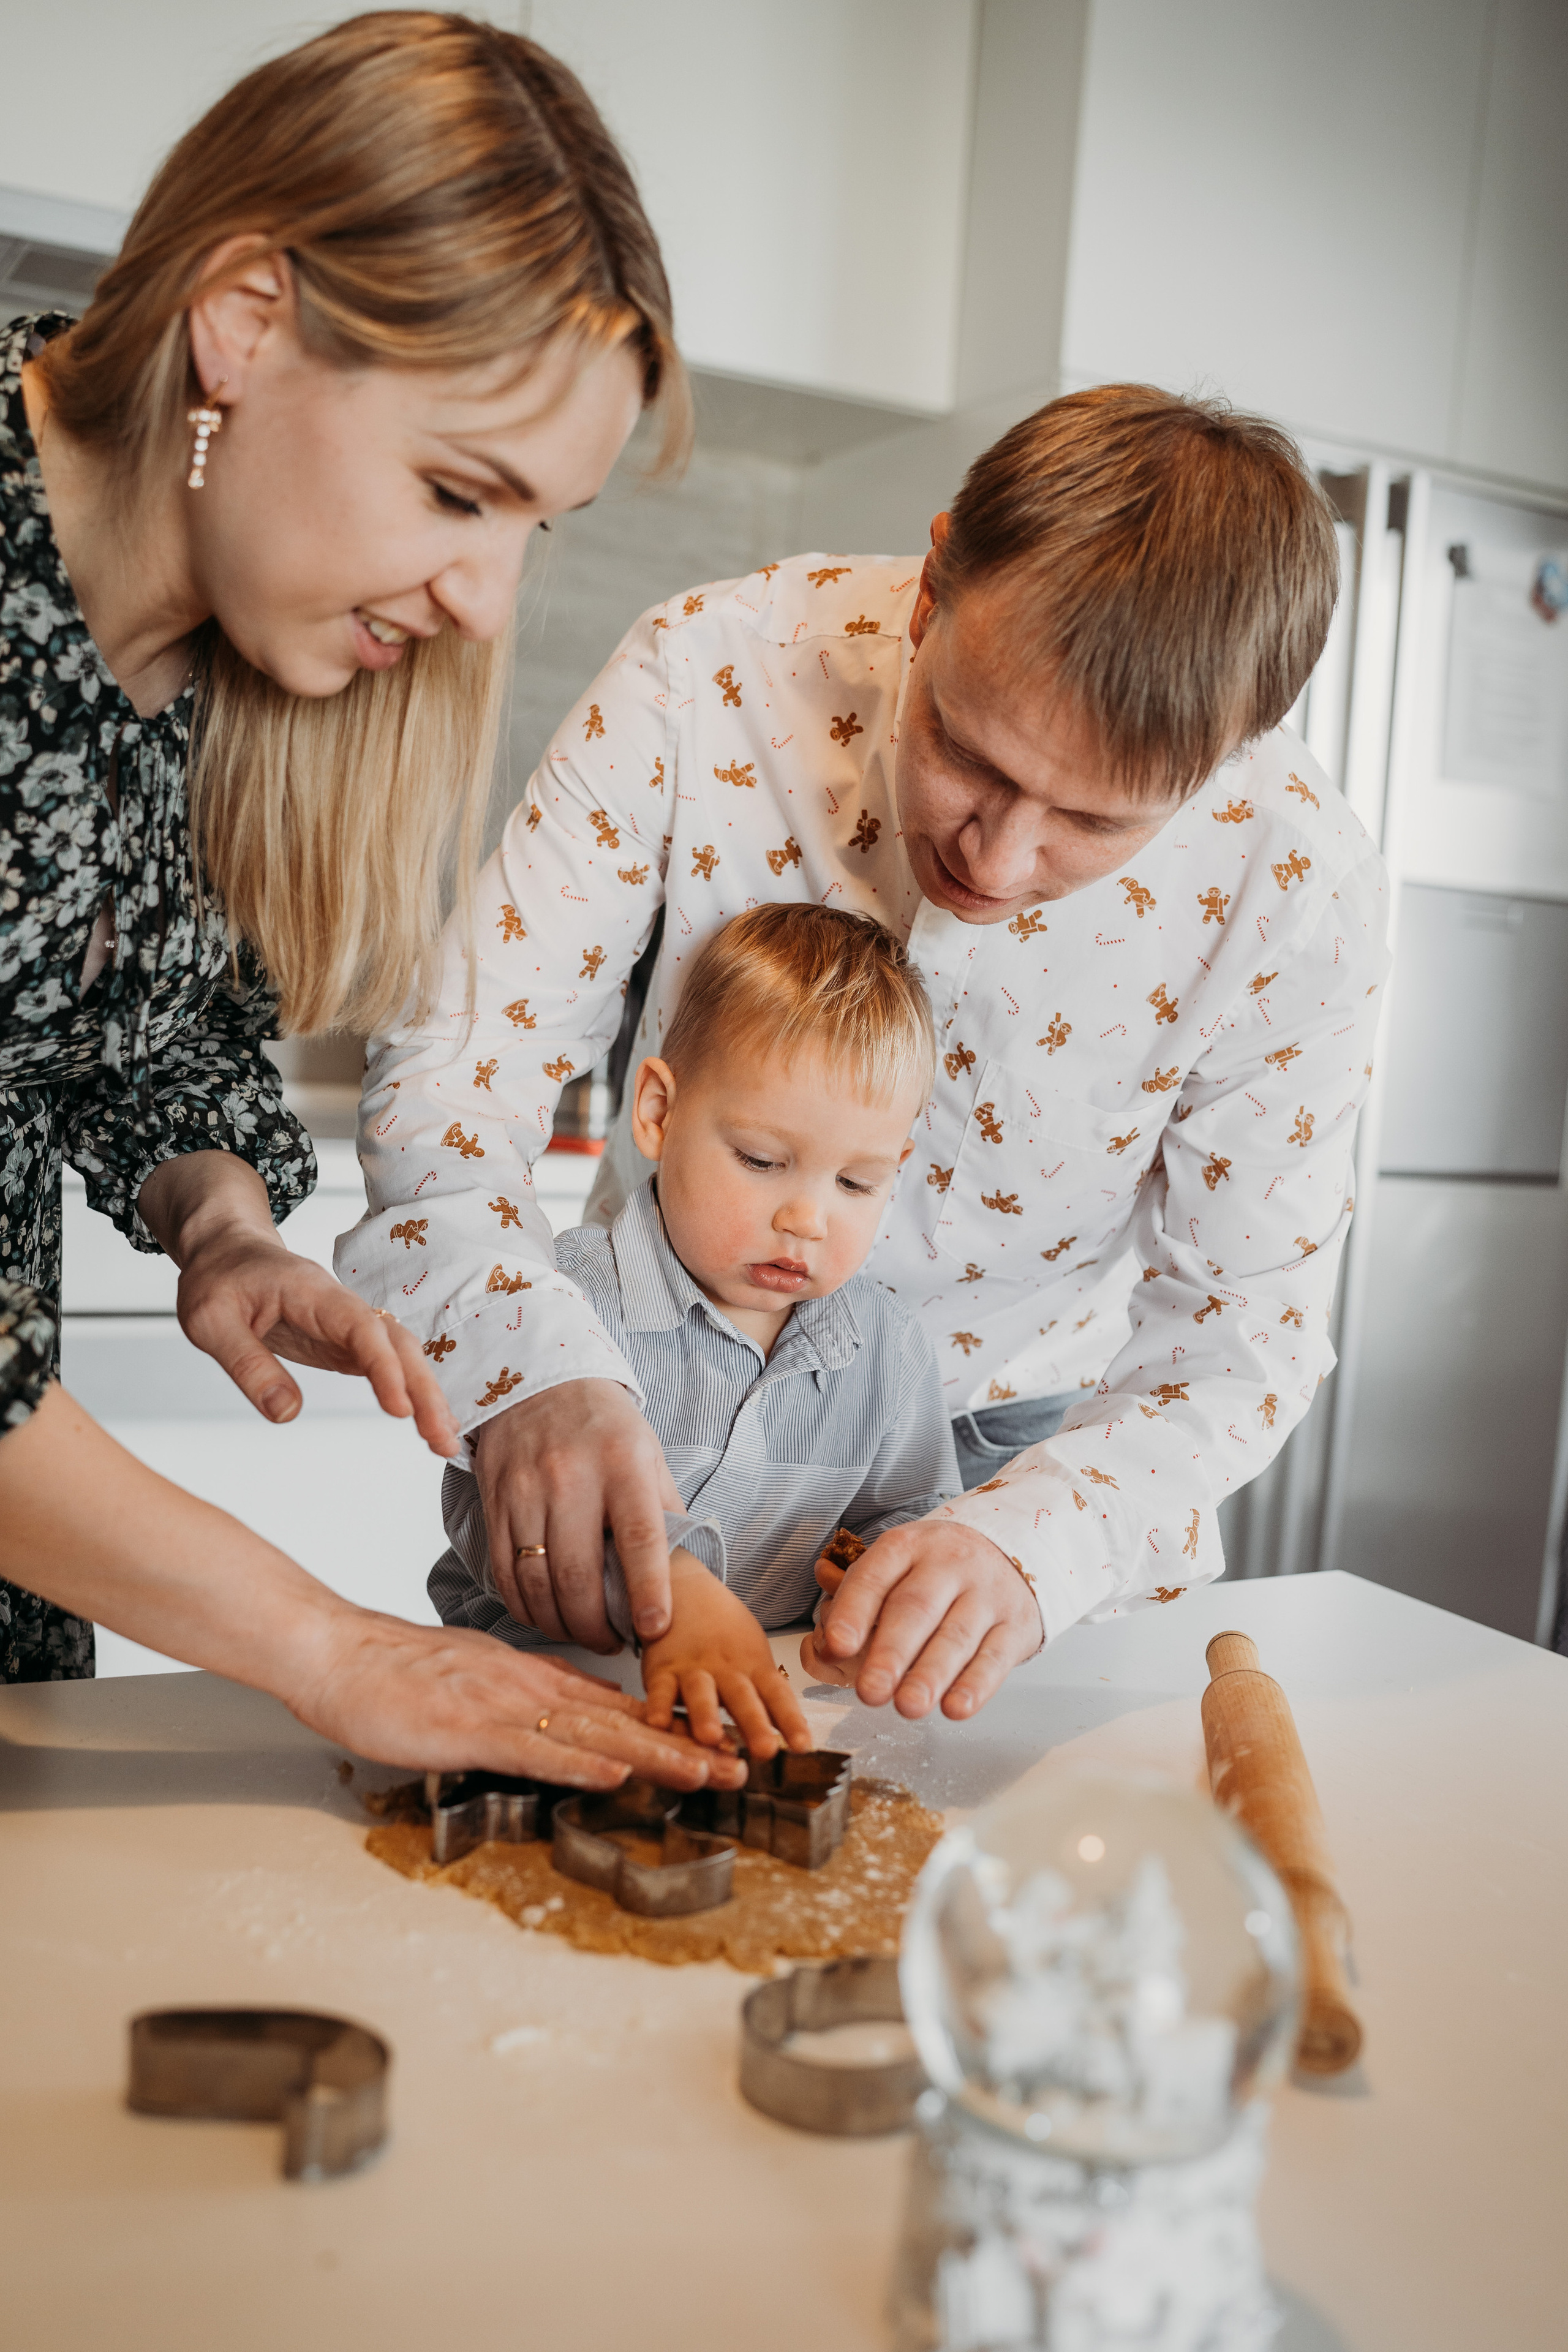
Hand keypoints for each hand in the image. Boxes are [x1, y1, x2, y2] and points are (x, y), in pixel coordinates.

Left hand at [139, 1152, 457, 1457]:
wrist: (225, 1252)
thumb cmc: (217, 1279)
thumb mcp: (210, 1321)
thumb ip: (248, 1365)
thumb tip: (286, 1414)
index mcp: (312, 1293)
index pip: (361, 1328)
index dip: (384, 1367)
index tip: (399, 1409)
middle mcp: (342, 1306)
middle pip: (398, 1343)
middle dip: (424, 1390)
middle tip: (441, 1440)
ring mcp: (347, 1325)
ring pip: (400, 1355)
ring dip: (425, 1395)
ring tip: (443, 1442)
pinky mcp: (344, 1343)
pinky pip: (386, 1365)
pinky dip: (409, 1393)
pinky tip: (425, 1423)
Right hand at [290, 1603, 748, 1790]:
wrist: (339, 1652)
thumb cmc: (398, 1671)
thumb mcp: (480, 1675)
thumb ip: (530, 1694)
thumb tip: (581, 1714)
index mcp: (532, 1676)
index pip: (615, 1704)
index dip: (671, 1725)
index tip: (719, 1743)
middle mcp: (530, 1687)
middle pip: (622, 1719)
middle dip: (686, 1745)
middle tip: (741, 1765)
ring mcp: (503, 1706)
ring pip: (594, 1733)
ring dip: (656, 1755)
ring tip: (709, 1772)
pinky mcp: (471, 1728)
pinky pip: (534, 1748)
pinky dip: (579, 1762)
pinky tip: (617, 1773)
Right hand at [472, 1378, 682, 1653]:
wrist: (540, 1383)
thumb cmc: (604, 1426)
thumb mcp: (648, 1454)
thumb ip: (664, 1510)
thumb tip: (684, 1573)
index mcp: (622, 1463)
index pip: (639, 1536)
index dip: (648, 1589)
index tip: (655, 1629)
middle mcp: (570, 1477)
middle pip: (578, 1574)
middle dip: (597, 1626)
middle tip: (614, 1642)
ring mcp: (526, 1491)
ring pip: (537, 1582)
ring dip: (561, 1624)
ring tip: (584, 1634)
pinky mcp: (495, 1504)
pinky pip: (505, 1574)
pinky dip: (526, 1607)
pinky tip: (546, 1615)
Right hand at [642, 1550, 811, 1757]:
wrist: (686, 1590)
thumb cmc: (726, 1634)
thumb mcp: (754, 1656)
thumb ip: (767, 1694)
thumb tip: (795, 1738)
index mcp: (754, 1667)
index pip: (777, 1695)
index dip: (791, 1720)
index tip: (803, 1746)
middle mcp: (726, 1669)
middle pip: (743, 1698)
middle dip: (754, 1724)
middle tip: (766, 1750)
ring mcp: (692, 1669)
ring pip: (701, 1693)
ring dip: (706, 1714)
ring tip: (711, 1738)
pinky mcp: (661, 1670)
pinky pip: (659, 1689)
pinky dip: (658, 1706)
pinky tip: (659, 1723)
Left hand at [804, 1521, 1043, 1719]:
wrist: (1012, 1555)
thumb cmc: (935, 1573)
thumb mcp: (895, 1570)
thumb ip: (853, 1607)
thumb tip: (821, 1650)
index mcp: (907, 1547)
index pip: (875, 1575)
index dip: (854, 1610)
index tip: (836, 1645)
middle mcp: (948, 1564)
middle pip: (916, 1608)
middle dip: (891, 1653)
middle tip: (870, 1691)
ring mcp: (986, 1594)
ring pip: (956, 1637)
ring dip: (930, 1675)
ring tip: (907, 1706)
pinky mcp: (1016, 1625)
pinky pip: (995, 1657)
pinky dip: (975, 1685)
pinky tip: (954, 1707)